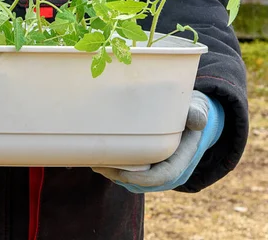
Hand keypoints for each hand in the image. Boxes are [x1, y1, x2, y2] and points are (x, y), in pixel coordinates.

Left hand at [92, 90, 224, 192]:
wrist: (192, 116)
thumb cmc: (191, 110)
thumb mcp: (197, 109)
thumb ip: (196, 114)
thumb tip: (197, 120)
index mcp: (183, 158)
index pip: (163, 176)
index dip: (142, 178)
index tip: (121, 173)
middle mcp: (171, 168)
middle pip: (144, 182)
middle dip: (120, 177)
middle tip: (98, 164)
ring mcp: (160, 169)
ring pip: (135, 180)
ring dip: (114, 175)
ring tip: (94, 162)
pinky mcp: (150, 165)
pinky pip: (133, 173)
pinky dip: (117, 169)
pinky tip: (100, 159)